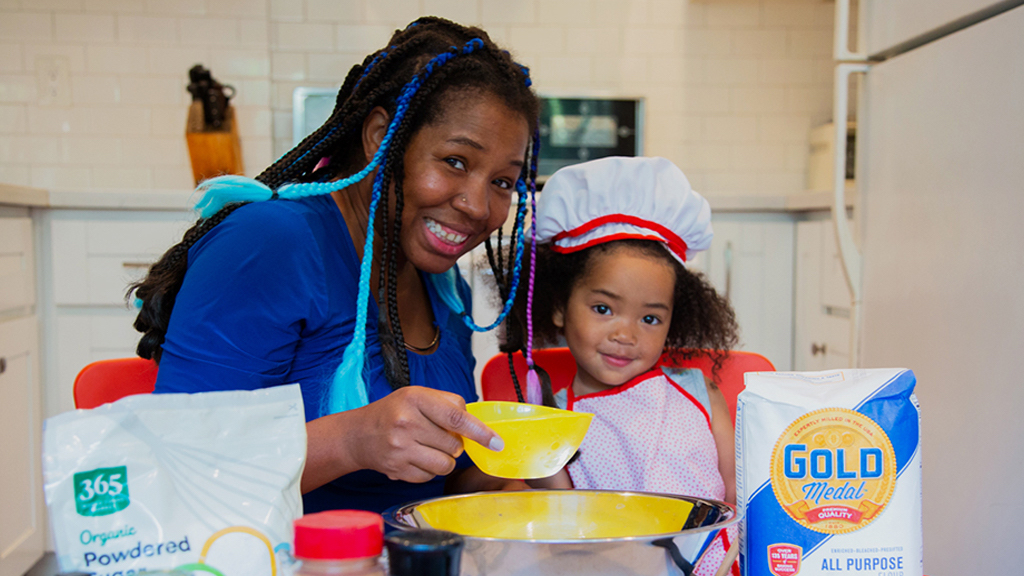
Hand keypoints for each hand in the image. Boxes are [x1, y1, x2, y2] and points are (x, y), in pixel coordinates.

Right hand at [350, 386, 502, 483]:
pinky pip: (430, 477)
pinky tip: (415, 457)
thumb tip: (478, 425)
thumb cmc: (393, 412)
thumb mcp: (418, 396)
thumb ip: (448, 405)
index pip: (456, 417)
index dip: (480, 431)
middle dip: (455, 443)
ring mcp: (400, 449)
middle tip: (438, 436)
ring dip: (444, 459)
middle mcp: (406, 423)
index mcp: (415, 399)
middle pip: (454, 444)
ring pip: (446, 464)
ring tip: (429, 448)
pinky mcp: (397, 470)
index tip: (496, 442)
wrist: (358, 434)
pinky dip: (429, 469)